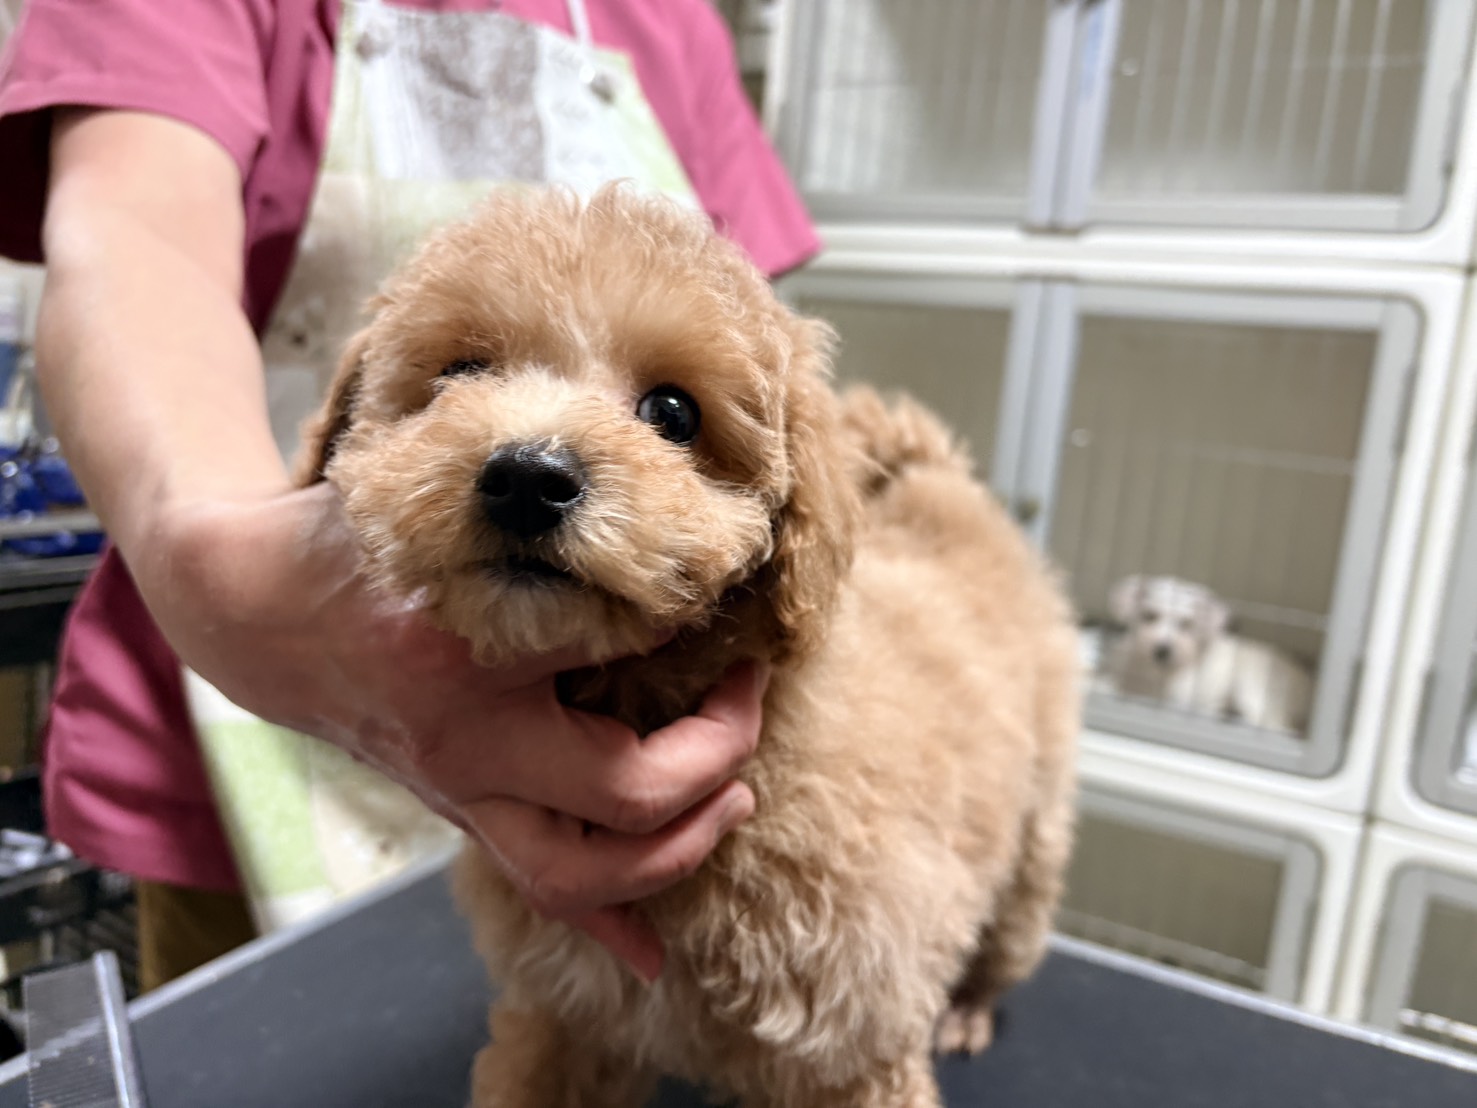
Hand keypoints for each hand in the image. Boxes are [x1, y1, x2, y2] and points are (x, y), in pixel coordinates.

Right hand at [141, 483, 763, 980]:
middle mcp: (466, 739)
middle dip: (715, 757)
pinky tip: (653, 954)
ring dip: (679, 850)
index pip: (616, 650)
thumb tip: (647, 524)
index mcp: (463, 650)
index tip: (718, 587)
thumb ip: (538, 512)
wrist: (258, 611)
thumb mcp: (444, 501)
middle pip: (623, 794)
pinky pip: (536, 891)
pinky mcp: (456, 814)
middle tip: (748, 697)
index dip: (685, 619)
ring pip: (580, 873)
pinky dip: (604, 926)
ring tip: (735, 800)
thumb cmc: (352, 546)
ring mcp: (458, 792)